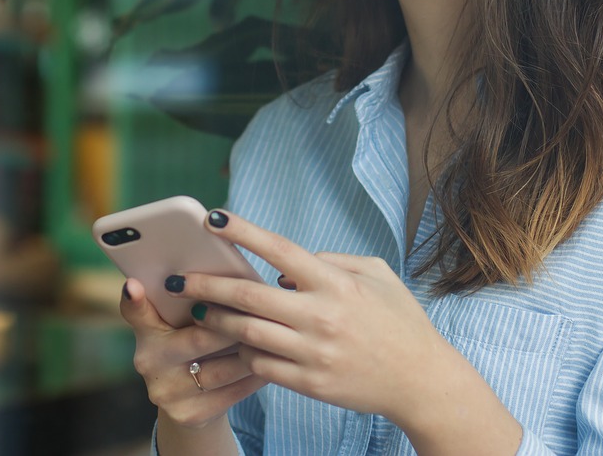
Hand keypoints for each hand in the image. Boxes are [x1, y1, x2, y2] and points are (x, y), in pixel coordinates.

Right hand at [118, 277, 265, 429]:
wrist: (188, 398)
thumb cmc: (192, 341)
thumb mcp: (181, 321)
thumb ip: (188, 299)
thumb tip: (221, 273)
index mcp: (145, 331)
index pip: (135, 312)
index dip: (134, 300)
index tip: (134, 285)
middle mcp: (149, 362)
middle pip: (199, 339)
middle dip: (234, 324)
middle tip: (264, 309)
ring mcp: (167, 393)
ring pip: (222, 370)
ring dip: (252, 352)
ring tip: (276, 336)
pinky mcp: (189, 415)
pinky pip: (232, 393)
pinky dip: (256, 375)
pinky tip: (272, 362)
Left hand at [167, 209, 520, 453]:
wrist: (421, 381)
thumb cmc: (401, 322)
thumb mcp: (378, 275)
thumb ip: (332, 260)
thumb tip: (287, 267)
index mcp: (336, 283)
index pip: (280, 250)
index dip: (243, 232)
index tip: (214, 218)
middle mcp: (321, 316)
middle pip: (249, 296)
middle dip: (208, 284)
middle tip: (181, 278)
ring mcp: (313, 353)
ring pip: (247, 334)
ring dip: (218, 321)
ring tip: (201, 311)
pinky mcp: (309, 383)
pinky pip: (261, 366)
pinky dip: (243, 353)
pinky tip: (235, 344)